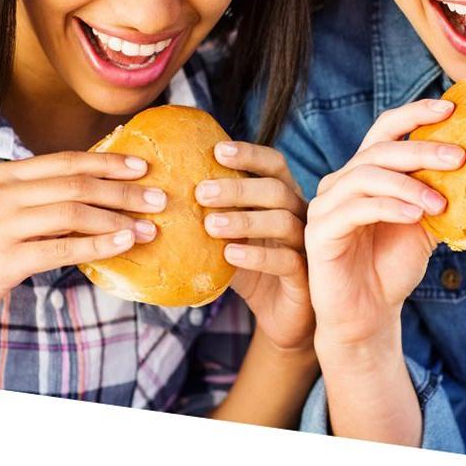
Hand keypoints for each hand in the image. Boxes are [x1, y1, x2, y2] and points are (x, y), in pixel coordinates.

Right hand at [0, 151, 161, 341]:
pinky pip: (63, 248)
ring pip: (75, 213)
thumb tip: (100, 190)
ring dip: (119, 220)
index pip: (67, 160)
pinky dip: (99, 246)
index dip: (109, 162)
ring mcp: (1, 225)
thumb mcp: (2, 211)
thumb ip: (42, 197)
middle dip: (124, 190)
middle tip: (159, 198)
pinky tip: (124, 245)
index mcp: (4, 174)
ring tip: (149, 228)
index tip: (144, 167)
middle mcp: (2, 193)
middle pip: (77, 184)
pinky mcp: (4, 260)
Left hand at [197, 142, 312, 352]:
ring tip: (210, 225)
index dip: (250, 154)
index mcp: (284, 196)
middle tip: (201, 192)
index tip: (217, 151)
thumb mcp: (228, 236)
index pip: (274, 164)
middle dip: (238, 188)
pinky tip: (230, 255)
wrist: (277, 315)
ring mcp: (306, 244)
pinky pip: (286, 260)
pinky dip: (257, 255)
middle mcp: (300, 214)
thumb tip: (160, 194)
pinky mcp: (304, 276)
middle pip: (276, 189)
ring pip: (283, 221)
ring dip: (244, 220)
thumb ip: (209, 214)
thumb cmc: (250, 266)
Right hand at [305, 99, 464, 352]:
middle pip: (379, 150)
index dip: (414, 113)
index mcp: (365, 172)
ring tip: (441, 200)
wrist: (368, 315)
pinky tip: (416, 215)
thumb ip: (437, 191)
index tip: (450, 107)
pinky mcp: (319, 230)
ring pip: (366, 175)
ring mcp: (326, 204)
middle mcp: (341, 181)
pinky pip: (355, 208)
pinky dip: (389, 206)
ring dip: (408, 183)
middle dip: (421, 148)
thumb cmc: (393, 266)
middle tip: (460, 155)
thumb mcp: (424, 222)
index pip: (385, 129)